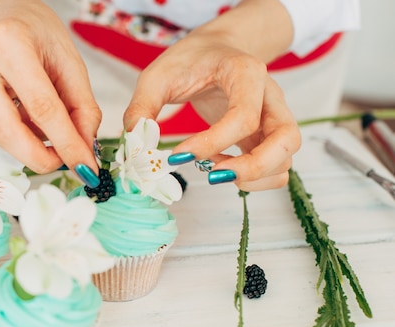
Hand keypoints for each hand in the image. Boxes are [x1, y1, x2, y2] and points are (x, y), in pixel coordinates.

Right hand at [0, 0, 100, 174]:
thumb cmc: (37, 32)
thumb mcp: (69, 60)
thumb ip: (82, 106)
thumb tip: (85, 149)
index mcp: (9, 44)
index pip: (42, 107)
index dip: (66, 143)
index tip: (85, 167)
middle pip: (8, 131)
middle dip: (40, 157)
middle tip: (66, 165)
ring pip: (3, 134)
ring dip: (34, 140)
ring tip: (51, 120)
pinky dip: (21, 128)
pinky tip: (25, 106)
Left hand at [123, 2, 299, 190]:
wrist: (215, 49)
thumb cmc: (190, 60)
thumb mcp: (158, 76)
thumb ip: (143, 108)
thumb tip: (136, 143)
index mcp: (247, 73)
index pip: (244, 116)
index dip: (212, 142)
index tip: (178, 154)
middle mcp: (271, 97)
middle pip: (287, 141)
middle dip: (252, 168)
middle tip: (212, 176)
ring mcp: (274, 120)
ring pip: (285, 161)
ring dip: (252, 176)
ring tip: (212, 168)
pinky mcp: (267, 138)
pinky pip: (275, 169)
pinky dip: (253, 179)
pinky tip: (220, 166)